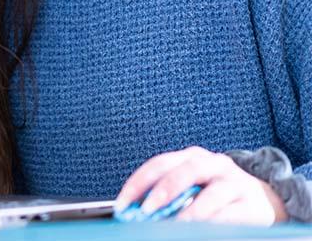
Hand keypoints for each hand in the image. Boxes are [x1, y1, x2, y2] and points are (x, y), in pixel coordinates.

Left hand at [115, 146, 287, 224]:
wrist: (264, 200)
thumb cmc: (216, 194)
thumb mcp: (191, 187)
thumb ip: (166, 195)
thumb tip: (134, 210)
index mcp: (191, 157)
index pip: (159, 164)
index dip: (138, 183)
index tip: (123, 203)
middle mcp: (213, 164)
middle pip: (185, 171)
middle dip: (163, 191)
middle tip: (146, 210)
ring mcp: (234, 182)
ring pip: (212, 194)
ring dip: (190, 212)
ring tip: (175, 225)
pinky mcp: (251, 204)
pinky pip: (231, 213)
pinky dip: (213, 222)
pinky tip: (201, 230)